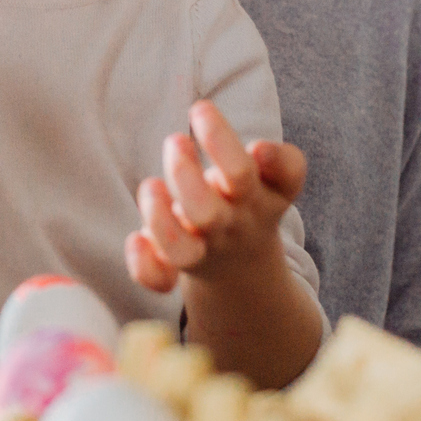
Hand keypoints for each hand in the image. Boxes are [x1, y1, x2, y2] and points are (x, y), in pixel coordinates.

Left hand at [126, 100, 305, 293]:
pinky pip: (159, 279)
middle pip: (209, 213)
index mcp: (267, 197)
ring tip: (150, 186)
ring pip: (181, 251)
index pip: (284, 178)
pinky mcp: (178, 266)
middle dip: (181, 177)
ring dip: (157, 221)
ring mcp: (207, 251)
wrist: (241, 262)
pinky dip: (144, 263)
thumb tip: (260, 151)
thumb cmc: (245, 198)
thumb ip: (279, 161)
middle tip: (174, 141)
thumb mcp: (273, 178)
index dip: (273, 160)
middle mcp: (236, 226)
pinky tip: (136, 238)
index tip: (255, 144)